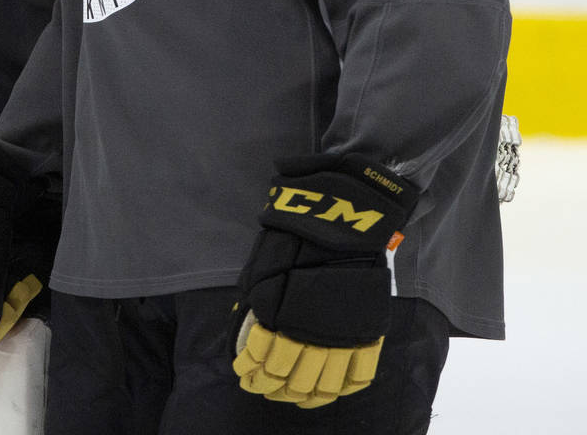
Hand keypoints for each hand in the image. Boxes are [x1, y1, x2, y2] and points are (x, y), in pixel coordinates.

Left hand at [231, 155, 418, 407]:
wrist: (343, 215)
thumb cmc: (297, 236)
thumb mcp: (265, 265)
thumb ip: (256, 300)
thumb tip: (245, 329)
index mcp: (282, 313)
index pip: (263, 358)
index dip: (251, 371)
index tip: (244, 375)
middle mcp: (312, 331)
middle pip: (290, 377)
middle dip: (272, 386)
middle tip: (263, 387)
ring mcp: (342, 334)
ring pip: (323, 385)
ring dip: (302, 395)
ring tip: (291, 395)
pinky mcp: (367, 330)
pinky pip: (358, 374)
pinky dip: (341, 389)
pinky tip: (328, 390)